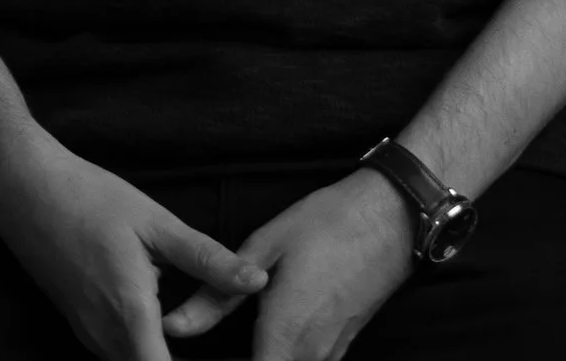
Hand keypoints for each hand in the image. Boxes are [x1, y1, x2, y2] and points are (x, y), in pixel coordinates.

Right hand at [0, 132, 271, 360]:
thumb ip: (206, 258)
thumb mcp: (155, 222)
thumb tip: (256, 281)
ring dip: (162, 352)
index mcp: (132, 313)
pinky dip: (144, 345)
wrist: (24, 191)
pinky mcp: (80, 326)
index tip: (229, 360)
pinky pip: (119, 352)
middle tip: (216, 337)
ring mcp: (88, 335)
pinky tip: (161, 311)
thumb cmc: (90, 199)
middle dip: (181, 360)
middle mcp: (106, 337)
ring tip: (186, 315)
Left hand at [161, 168, 417, 360]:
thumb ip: (217, 295)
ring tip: (225, 348)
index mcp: (283, 333)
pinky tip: (258, 343)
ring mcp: (328, 357)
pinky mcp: (339, 350)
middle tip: (202, 352)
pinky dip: (276, 360)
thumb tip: (173, 325)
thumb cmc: (328, 224)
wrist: (392, 218)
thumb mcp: (265, 246)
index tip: (188, 360)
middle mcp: (308, 357)